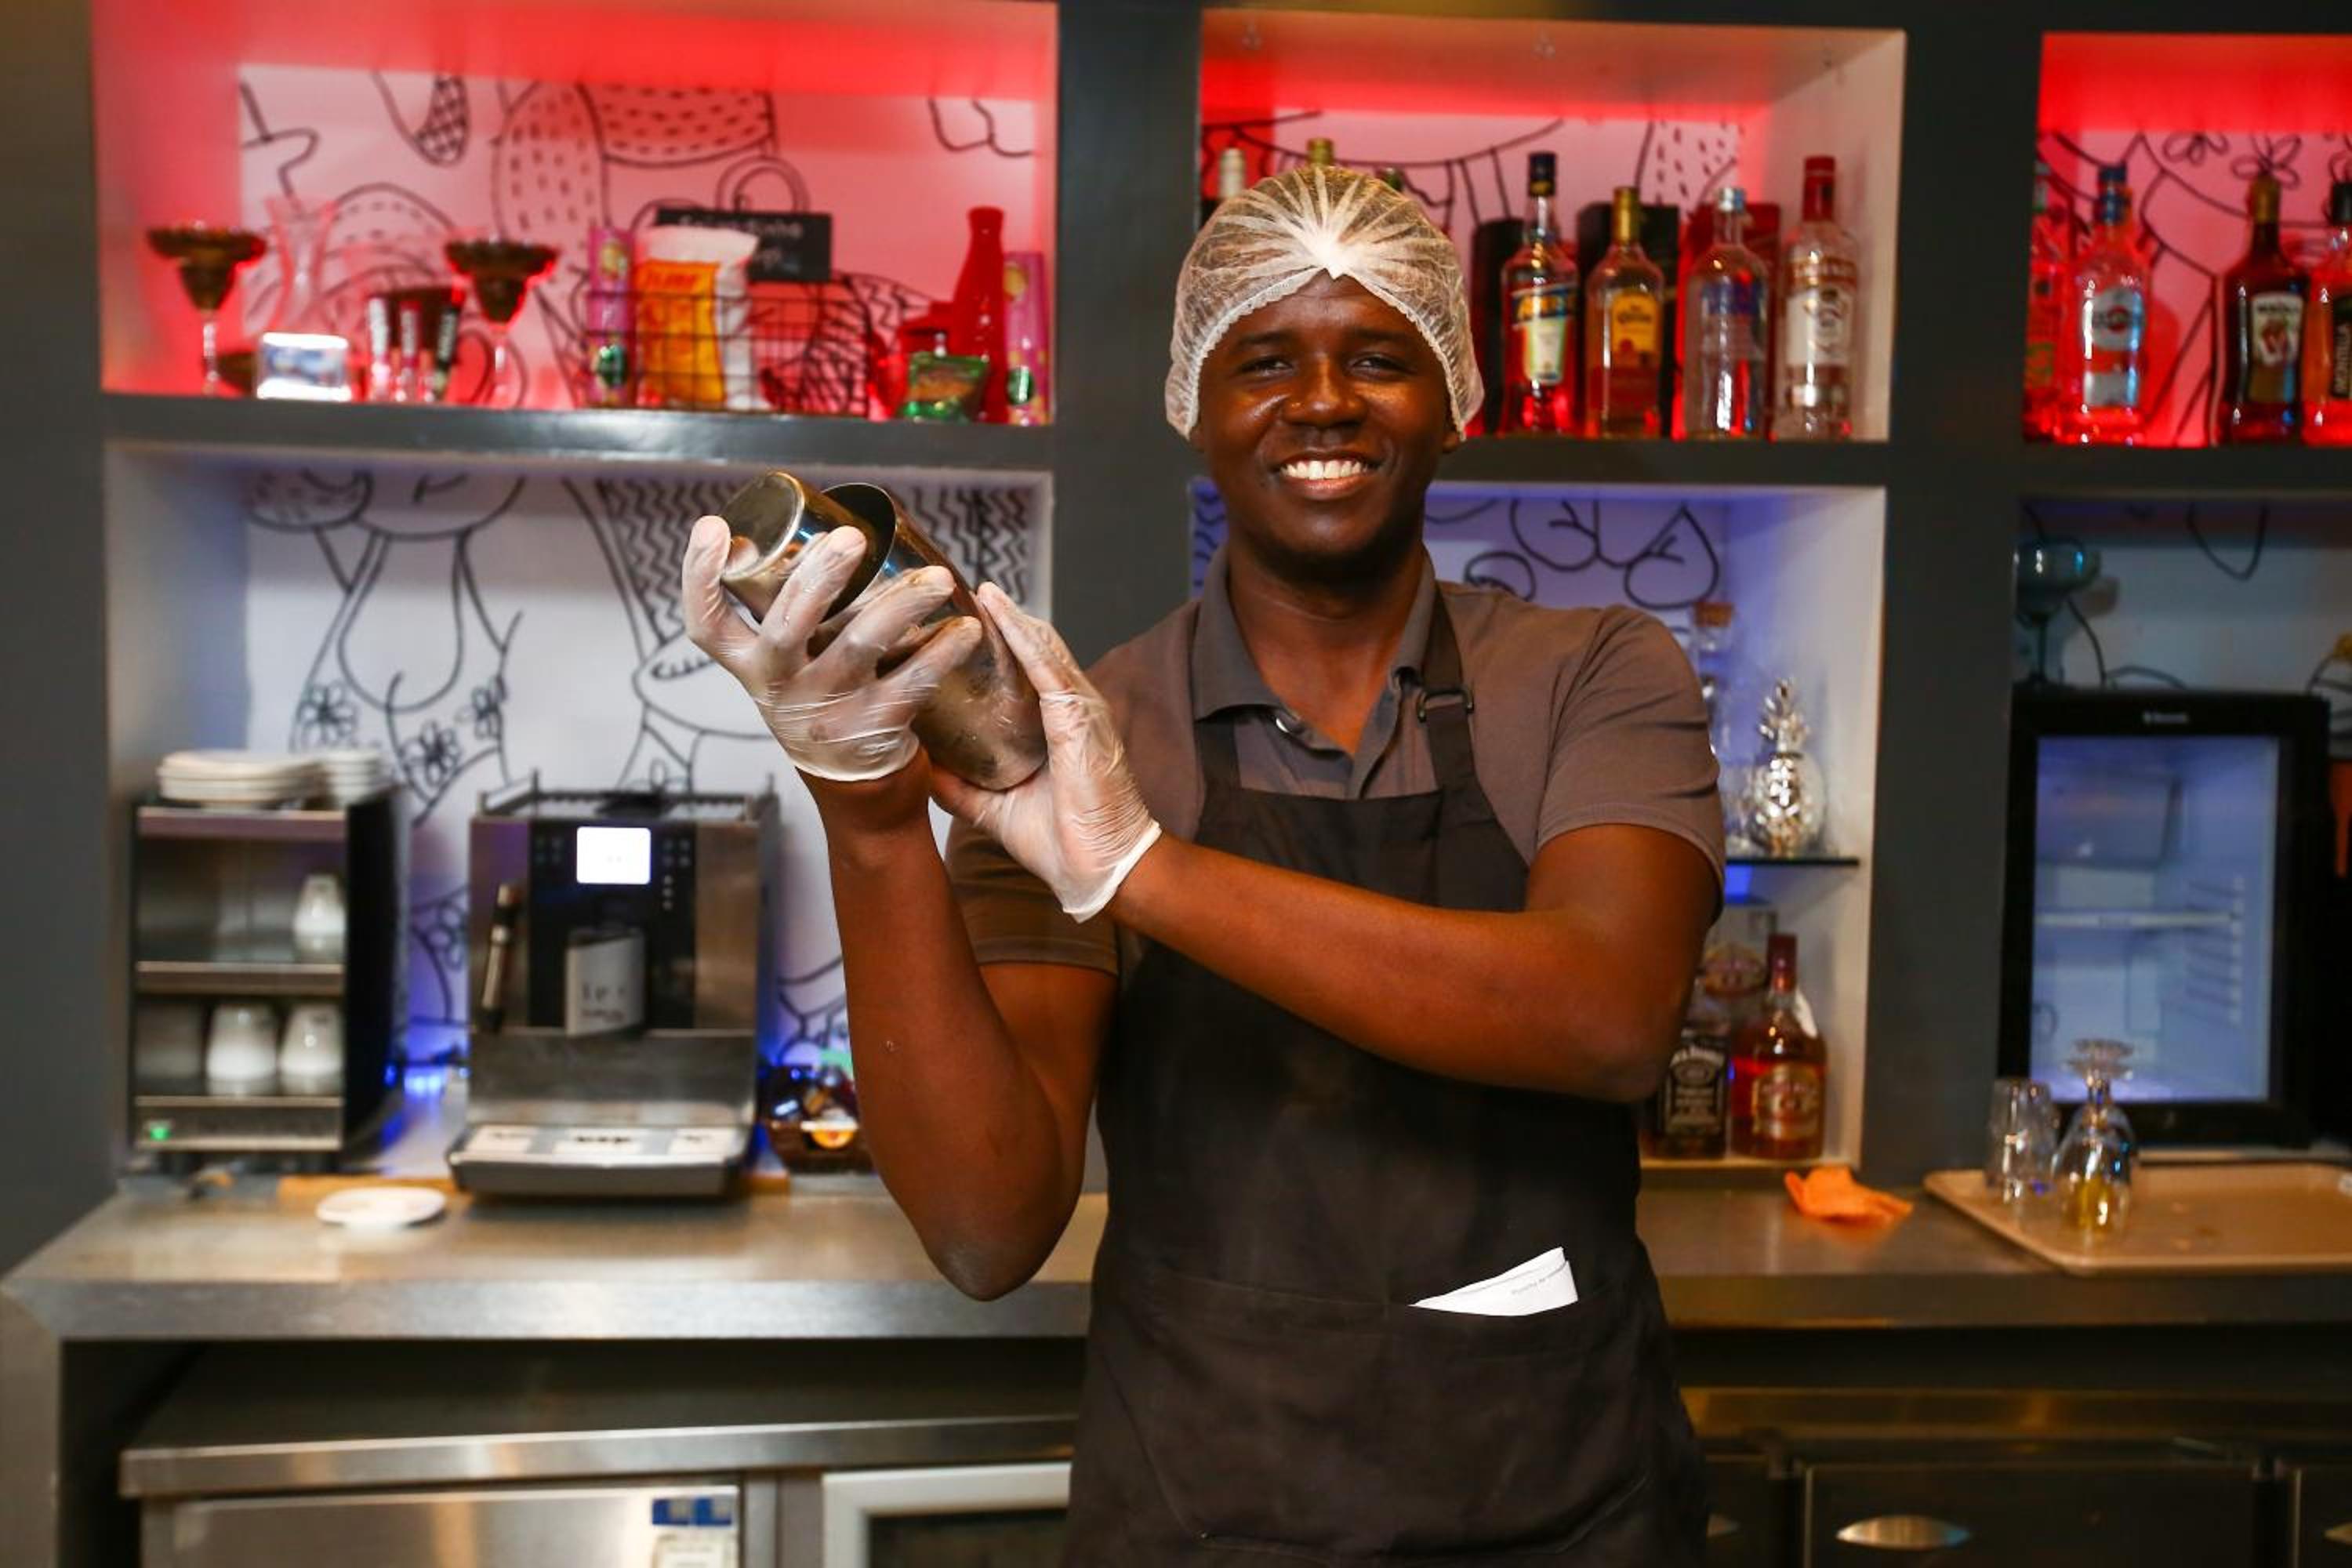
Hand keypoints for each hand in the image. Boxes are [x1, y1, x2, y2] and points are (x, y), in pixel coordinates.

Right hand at [680, 515, 981, 781]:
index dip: (700, 575)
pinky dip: (942, 653)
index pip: (706, 622)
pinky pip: (910, 683)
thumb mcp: (785, 665)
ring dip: (901, 605)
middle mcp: (780, 685)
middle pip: (786, 626)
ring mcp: (826, 708)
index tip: (713, 527)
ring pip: (860, 647)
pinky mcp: (872, 726)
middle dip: (818, 577)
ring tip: (938, 578)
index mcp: (749, 664)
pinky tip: (965, 629)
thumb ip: (790, 613)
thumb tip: (815, 526)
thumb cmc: (819, 698)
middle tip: (850, 538)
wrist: (852, 785)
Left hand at [929, 583, 1161, 921]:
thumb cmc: (1063, 844)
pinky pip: (1047, 666)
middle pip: (1034, 650)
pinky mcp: (1080, 718)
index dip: (999, 643)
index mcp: (1056, 727)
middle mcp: (1072, 709)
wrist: (1099, 872)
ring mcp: (1081, 710)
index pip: (1026, 672)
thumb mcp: (996, 811)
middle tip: (960, 595)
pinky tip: (997, 610)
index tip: (962, 622)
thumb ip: (962, 789)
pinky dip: (1021, 635)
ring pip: (1041, 647)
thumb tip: (922, 771)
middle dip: (1001, 620)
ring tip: (976, 589)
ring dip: (1008, 616)